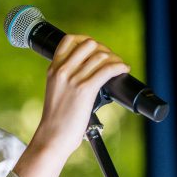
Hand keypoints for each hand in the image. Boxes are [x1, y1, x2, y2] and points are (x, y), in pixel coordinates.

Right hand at [35, 34, 128, 156]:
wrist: (52, 136)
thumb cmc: (56, 119)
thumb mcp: (55, 90)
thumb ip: (65, 78)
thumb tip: (87, 72)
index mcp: (53, 68)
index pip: (69, 40)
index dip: (86, 40)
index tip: (95, 49)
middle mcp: (62, 70)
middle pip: (88, 44)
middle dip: (103, 49)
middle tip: (109, 59)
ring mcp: (73, 79)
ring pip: (100, 55)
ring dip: (114, 58)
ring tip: (119, 66)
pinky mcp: (85, 89)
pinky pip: (107, 69)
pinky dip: (119, 66)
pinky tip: (123, 69)